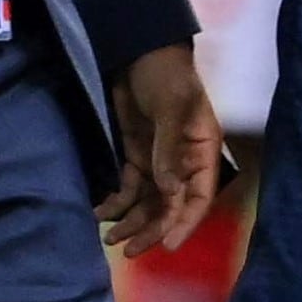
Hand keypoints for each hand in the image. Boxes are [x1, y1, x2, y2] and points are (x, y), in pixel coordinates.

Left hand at [96, 41, 222, 252]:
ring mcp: (158, 161)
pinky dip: (115, 202)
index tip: (168, 246)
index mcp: (201, 153)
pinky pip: (127, 188)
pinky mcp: (135, 156)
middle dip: (151, 229)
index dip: (185, 223)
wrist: (139, 51)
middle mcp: (182, 163)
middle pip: (169, 207)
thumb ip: (169, 148)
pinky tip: (100, 212)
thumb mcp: (172, 106)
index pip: (198, 197)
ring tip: (110, 238)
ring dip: (131, 222)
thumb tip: (169, 190)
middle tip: (128, 250)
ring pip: (147, 202)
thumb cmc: (167, 74)